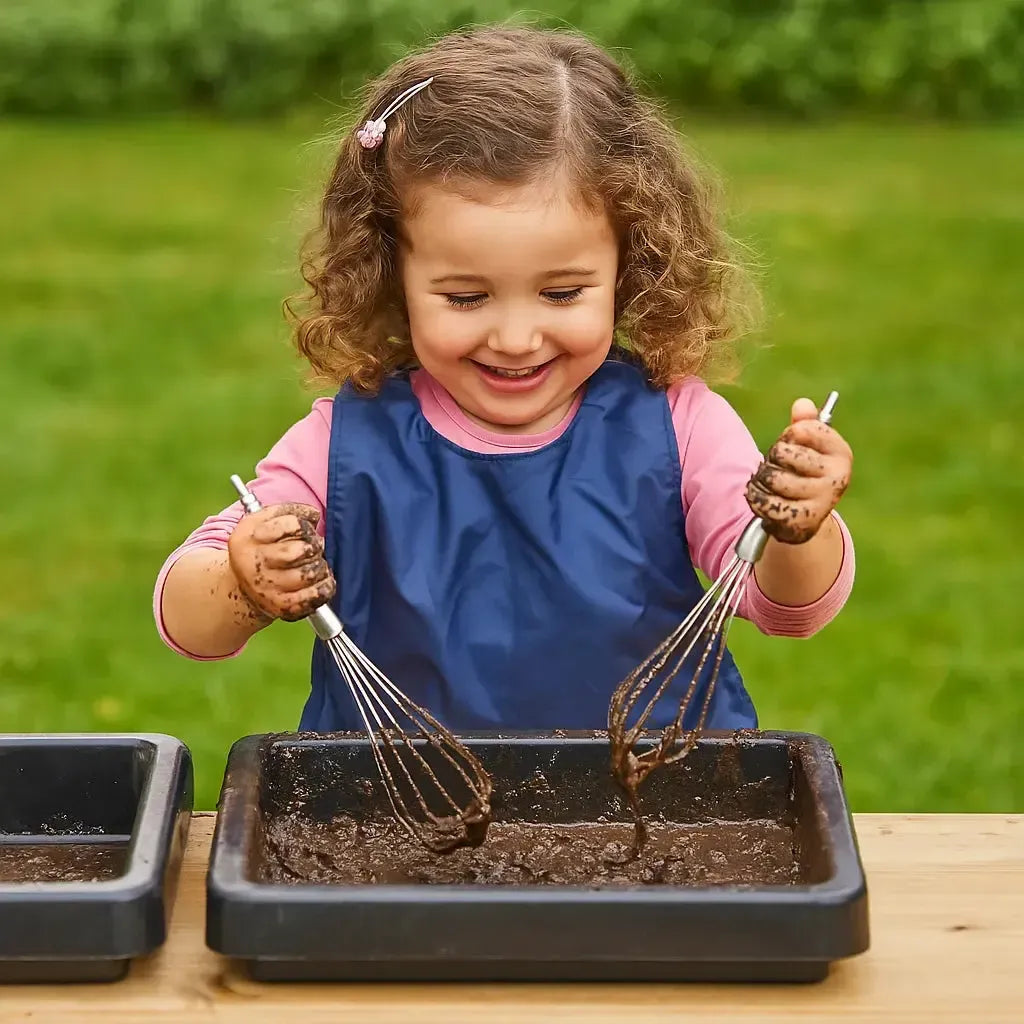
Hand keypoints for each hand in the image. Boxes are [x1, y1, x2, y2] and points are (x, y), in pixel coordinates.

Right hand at [227, 503, 335, 621]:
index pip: (291, 524)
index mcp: (249, 536)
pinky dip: (325, 586)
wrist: (241, 587)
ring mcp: (267, 586)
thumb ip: (287, 512)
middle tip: (313, 547)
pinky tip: (322, 581)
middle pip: (300, 550)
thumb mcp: (261, 522)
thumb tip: (313, 516)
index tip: (305, 528)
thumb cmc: (260, 548)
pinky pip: (314, 595)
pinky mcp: (281, 605)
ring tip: (315, 564)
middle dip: (314, 546)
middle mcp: (254, 562)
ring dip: (321, 567)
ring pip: (310, 573)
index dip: (305, 525)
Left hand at [745, 398, 852, 544]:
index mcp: (841, 452)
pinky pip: (764, 501)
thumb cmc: (805, 473)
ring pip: (771, 478)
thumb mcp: (809, 446)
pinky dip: (755, 497)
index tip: (795, 443)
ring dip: (761, 479)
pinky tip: (763, 498)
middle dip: (772, 458)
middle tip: (781, 468)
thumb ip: (804, 423)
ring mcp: (822, 500)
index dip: (788, 434)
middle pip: (781, 452)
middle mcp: (838, 476)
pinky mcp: (803, 520)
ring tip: (770, 484)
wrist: (808, 516)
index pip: (801, 429)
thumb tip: (802, 404)